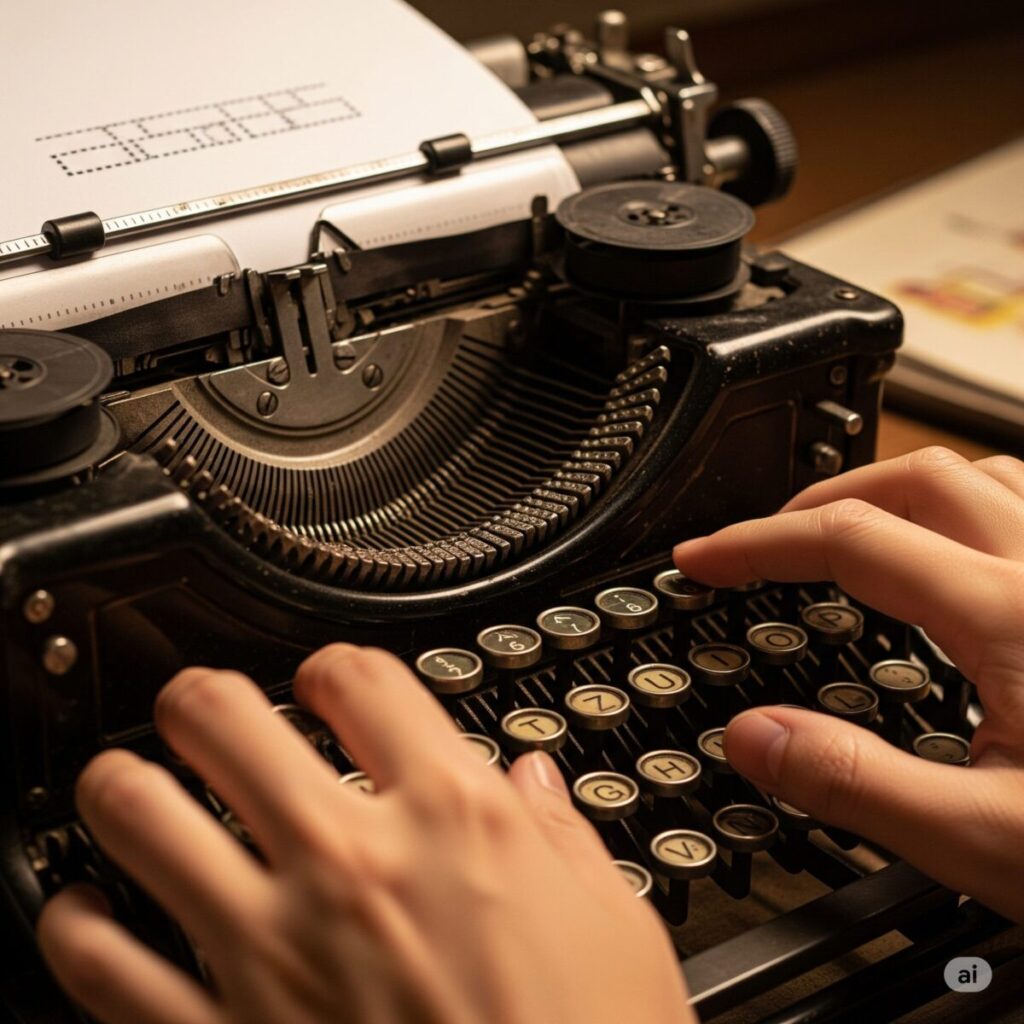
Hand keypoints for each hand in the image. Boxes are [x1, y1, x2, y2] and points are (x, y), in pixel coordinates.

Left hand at [36, 646, 692, 1023]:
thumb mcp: (614, 929)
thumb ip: (564, 838)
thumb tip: (532, 785)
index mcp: (454, 819)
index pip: (362, 679)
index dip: (335, 668)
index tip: (328, 686)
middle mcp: (352, 864)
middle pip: (225, 716)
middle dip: (202, 698)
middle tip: (204, 710)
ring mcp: (272, 948)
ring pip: (138, 813)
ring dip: (123, 786)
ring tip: (131, 787)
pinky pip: (98, 961)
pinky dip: (77, 925)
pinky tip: (90, 916)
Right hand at [674, 446, 1023, 921]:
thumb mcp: (988, 841)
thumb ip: (856, 784)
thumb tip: (753, 739)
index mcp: (1013, 616)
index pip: (850, 541)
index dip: (757, 545)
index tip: (702, 560)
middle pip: (915, 478)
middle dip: (819, 499)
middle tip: (764, 543)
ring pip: (985, 476)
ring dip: (898, 489)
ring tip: (848, 527)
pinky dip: (970, 506)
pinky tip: (959, 551)